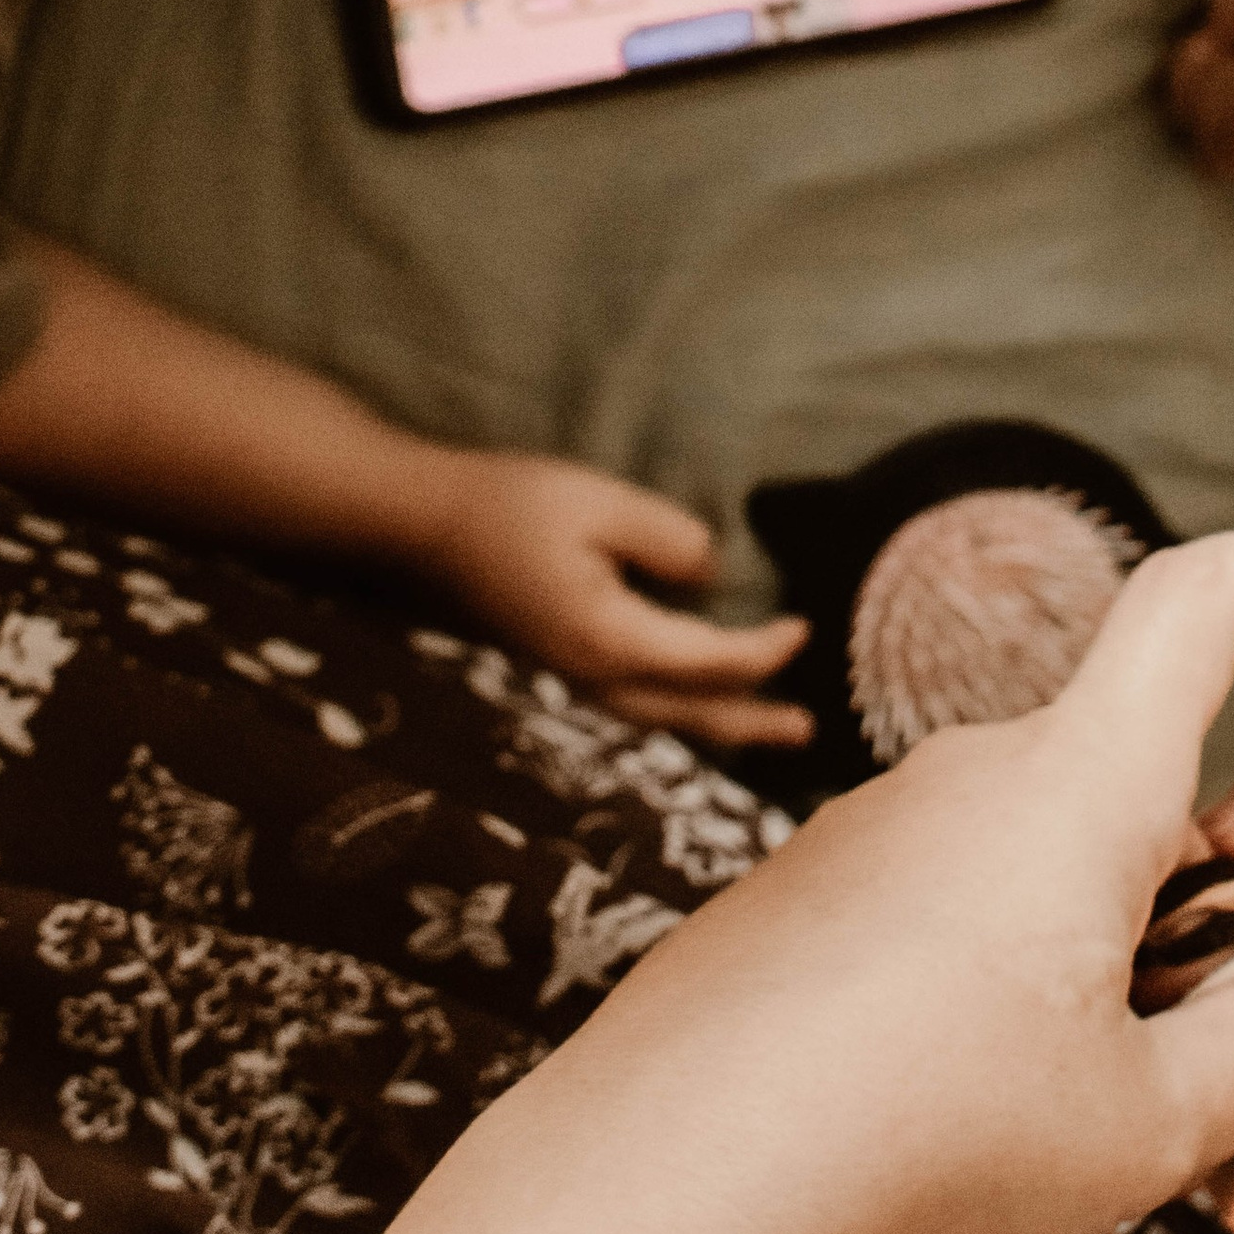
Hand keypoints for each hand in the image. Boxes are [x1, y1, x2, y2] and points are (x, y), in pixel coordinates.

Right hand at [424, 456, 810, 753]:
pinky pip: (636, 706)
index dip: (762, 650)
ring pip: (660, 719)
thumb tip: (713, 573)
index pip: (708, 661)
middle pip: (689, 713)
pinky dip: (678, 711)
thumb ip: (668, 539)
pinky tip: (696, 701)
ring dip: (718, 725)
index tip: (805, 627)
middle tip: (807, 728)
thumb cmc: (512, 507)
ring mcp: (571, 680)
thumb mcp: (600, 503)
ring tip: (767, 730)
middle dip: (752, 720)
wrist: (425, 530)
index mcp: (609, 639)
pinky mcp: (560, 668)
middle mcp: (593, 677)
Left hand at [583, 528, 1233, 1233]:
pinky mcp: (792, 893)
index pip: (1185, 615)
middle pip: (1114, 788)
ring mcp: (866, 827)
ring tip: (1043, 1106)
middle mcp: (967, 774)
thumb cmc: (928, 1138)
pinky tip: (928, 1108)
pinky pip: (924, 905)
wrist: (673, 1175)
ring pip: (1019, 858)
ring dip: (1065, 949)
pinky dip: (964, 982)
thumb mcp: (1147, 1130)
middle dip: (1173, 895)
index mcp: (1078, 790)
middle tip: (1182, 1042)